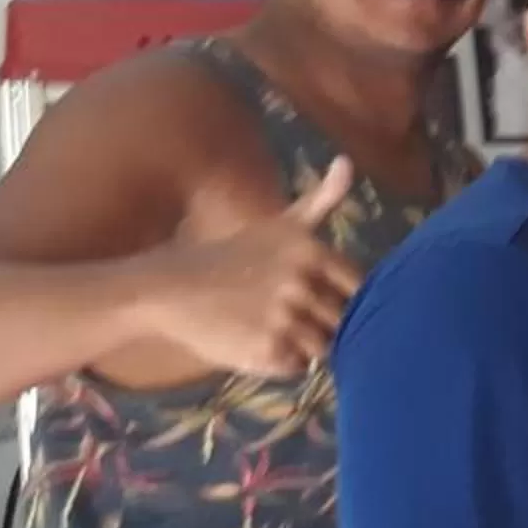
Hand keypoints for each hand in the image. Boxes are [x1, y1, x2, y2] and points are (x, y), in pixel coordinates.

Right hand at [146, 158, 364, 379]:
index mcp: (312, 251)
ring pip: (324, 347)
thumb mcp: (282, 224)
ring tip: (266, 322)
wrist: (169, 288)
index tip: (309, 291)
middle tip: (280, 309)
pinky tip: (252, 338)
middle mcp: (301, 284)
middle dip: (319, 320)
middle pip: (343, 322)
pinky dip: (281, 360)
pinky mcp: (268, 351)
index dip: (338, 296)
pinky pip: (298, 366)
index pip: (359, 290)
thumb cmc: (235, 256)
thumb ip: (323, 199)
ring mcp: (284, 319)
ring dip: (302, 343)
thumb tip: (348, 161)